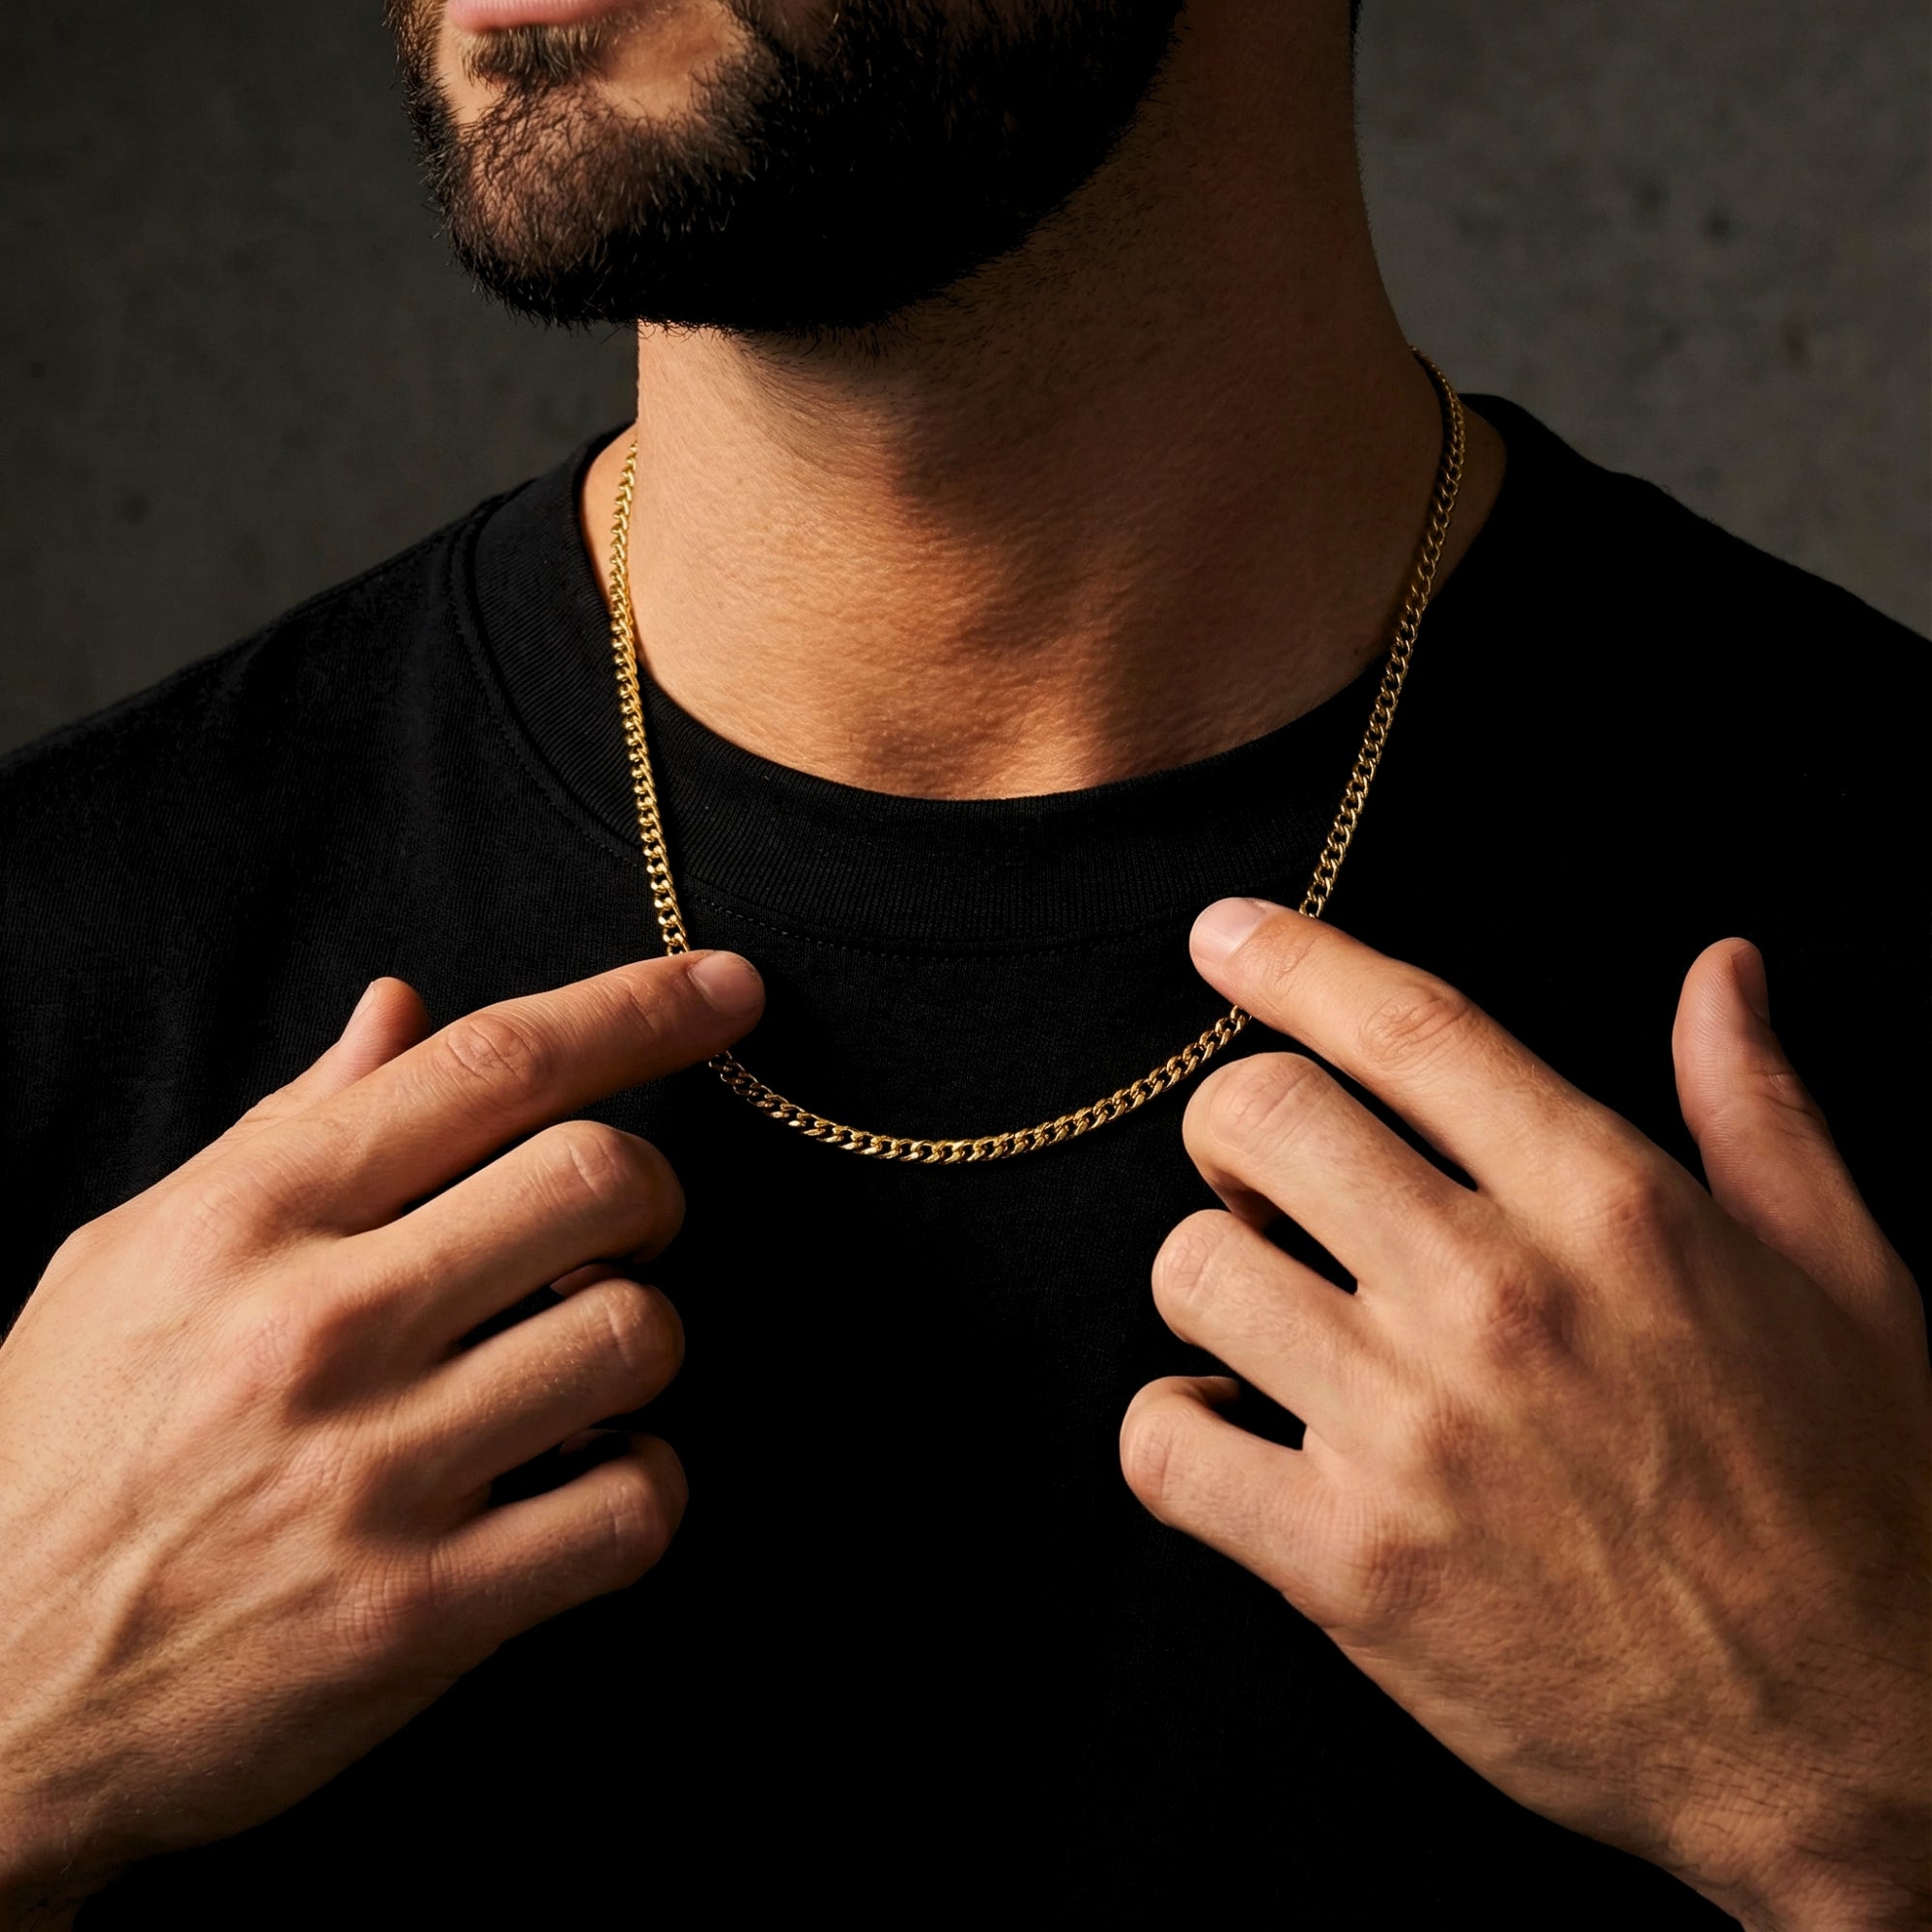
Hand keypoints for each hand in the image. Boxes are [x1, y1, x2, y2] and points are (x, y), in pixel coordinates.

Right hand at [0, 951, 763, 1925]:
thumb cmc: (58, 1457)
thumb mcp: (134, 1260)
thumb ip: (286, 1130)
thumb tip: (402, 1012)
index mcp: (252, 1218)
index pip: (492, 1064)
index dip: (638, 1009)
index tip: (726, 991)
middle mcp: (321, 1329)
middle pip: (599, 1179)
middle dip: (652, 1190)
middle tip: (619, 1230)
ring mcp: (377, 1476)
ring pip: (634, 1334)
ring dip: (642, 1342)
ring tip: (577, 1369)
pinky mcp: (422, 1615)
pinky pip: (631, 1509)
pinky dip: (644, 1484)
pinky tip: (586, 1481)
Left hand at [1120, 900, 1930, 1930]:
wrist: (1861, 1743)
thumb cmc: (1861, 1500)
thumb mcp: (1848, 1278)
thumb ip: (1758, 1109)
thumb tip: (1720, 969)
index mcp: (1610, 1206)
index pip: (1405, 1026)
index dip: (1290, 958)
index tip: (1222, 935)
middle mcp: (1495, 1298)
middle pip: (1258, 1118)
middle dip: (1233, 1128)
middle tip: (1263, 1177)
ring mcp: (1412, 1435)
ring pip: (1192, 1270)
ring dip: (1211, 1281)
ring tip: (1268, 1317)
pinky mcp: (1350, 1567)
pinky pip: (1164, 1447)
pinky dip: (1171, 1428)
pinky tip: (1227, 1429)